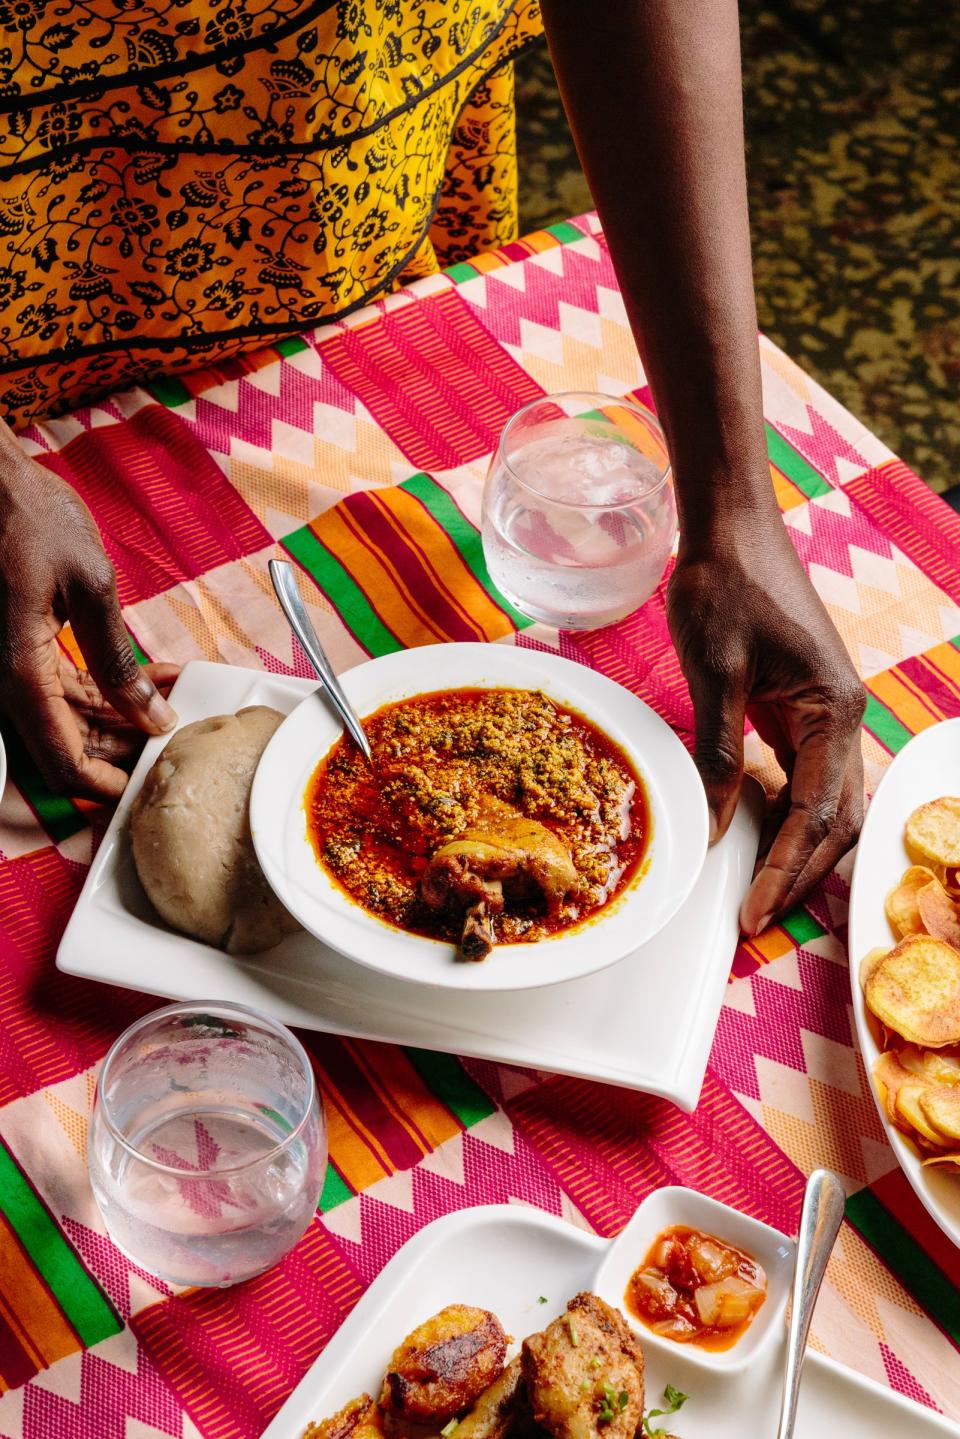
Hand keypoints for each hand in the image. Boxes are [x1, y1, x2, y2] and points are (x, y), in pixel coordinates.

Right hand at [0, 428, 177, 799]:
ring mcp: (10, 667)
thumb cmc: (28, 517)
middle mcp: (7, 680)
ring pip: (65, 722)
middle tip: (171, 745)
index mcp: (18, 671)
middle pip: (64, 747)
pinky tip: (152, 681)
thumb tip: (150, 714)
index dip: (103, 787)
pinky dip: (105, 691)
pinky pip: (61, 689)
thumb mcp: (89, 584)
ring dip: (117, 723)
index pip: (60, 761)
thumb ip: (118, 658)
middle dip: (119, 754)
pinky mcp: (19, 651)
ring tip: (171, 708)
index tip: (143, 792)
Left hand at [667, 517, 865, 934]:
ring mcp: (824, 709)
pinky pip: (803, 771)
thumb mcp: (714, 676)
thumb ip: (717, 756)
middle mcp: (842, 715)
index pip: (819, 814)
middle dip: (799, 871)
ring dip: (796, 846)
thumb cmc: (726, 585)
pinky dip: (785, 810)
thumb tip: (715, 828)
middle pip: (835, 817)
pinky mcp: (801, 702)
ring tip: (757, 889)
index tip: (752, 910)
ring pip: (824, 799)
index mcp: (833, 710)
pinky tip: (754, 832)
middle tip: (755, 916)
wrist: (731, 524)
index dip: (786, 868)